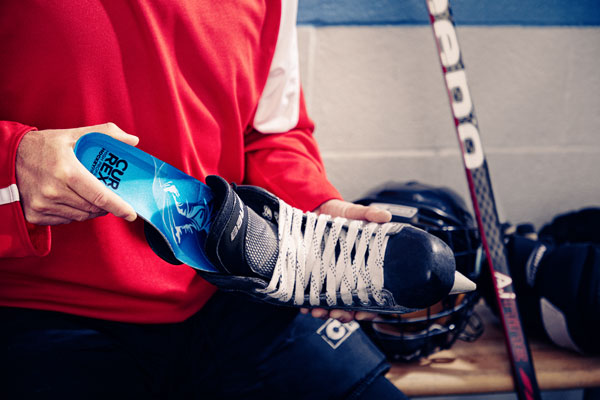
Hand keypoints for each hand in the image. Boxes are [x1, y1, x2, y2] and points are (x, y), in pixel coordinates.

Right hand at [15, 122, 138, 224]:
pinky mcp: (35, 214)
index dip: (118, 207)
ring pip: (80, 216)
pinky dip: (74, 214)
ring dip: (91, 210)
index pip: (100, 196)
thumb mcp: (74, 134)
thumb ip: (105, 134)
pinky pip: (65, 221)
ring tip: (91, 197)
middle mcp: (54, 191)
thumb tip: (133, 140)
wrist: (8, 156)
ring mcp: (43, 205)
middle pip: (93, 208)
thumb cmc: (44, 145)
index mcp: (67, 171)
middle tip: (109, 197)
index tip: (131, 214)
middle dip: (105, 206)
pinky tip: (72, 201)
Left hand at [300, 199, 391, 321]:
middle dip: (343, 315)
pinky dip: (307, 303)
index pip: (371, 295)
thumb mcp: (355, 213)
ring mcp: (330, 278)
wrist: (316, 208)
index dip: (368, 309)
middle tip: (335, 314)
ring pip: (330, 305)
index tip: (360, 314)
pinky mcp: (313, 275)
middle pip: (350, 306)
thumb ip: (369, 215)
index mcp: (364, 268)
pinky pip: (311, 295)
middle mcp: (348, 276)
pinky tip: (303, 305)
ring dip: (325, 312)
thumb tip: (385, 216)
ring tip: (317, 312)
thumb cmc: (340, 215)